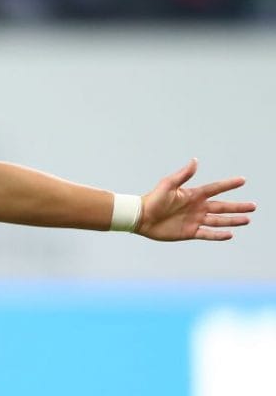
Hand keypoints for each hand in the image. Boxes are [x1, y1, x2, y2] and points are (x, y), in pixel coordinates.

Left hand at [138, 159, 254, 241]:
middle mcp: (197, 207)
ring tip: (247, 220)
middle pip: (222, 207)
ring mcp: (194, 220)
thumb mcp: (168, 185)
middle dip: (238, 207)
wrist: (141, 217)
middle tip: (254, 206)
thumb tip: (195, 160)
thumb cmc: (153, 199)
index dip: (228, 185)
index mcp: (193, 195)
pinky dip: (218, 235)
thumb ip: (183, 174)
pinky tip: (230, 234)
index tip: (243, 180)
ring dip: (233, 220)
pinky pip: (207, 234)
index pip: (216, 188)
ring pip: (218, 220)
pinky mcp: (189, 232)